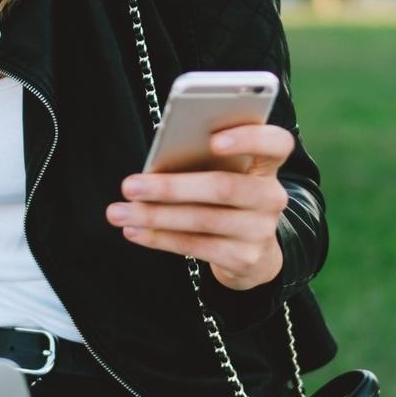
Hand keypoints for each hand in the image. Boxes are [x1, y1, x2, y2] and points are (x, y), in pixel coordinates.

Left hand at [106, 124, 293, 290]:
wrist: (253, 255)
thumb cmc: (227, 201)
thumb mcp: (226, 176)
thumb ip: (205, 163)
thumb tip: (157, 165)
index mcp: (267, 166)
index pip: (276, 143)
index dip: (250, 138)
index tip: (214, 139)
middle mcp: (271, 197)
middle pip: (224, 187)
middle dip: (171, 187)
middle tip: (130, 185)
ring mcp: (261, 230)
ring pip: (203, 219)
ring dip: (155, 216)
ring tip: (119, 212)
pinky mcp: (244, 258)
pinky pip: (195, 246)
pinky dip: (159, 238)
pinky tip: (134, 231)